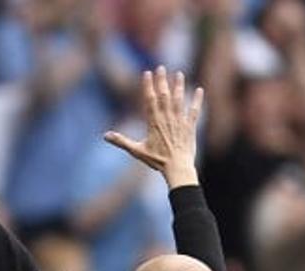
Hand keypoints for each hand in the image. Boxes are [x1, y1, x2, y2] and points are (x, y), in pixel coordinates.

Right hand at [104, 67, 203, 187]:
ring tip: (179, 74)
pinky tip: (200, 90)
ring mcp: (180, 122)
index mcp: (153, 122)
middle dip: (162, 80)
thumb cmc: (158, 161)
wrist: (178, 168)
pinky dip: (197, 100)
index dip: (148, 85)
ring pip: (179, 100)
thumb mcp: (137, 151)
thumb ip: (121, 141)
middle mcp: (167, 118)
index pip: (149, 99)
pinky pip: (195, 111)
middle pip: (164, 95)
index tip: (147, 73)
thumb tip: (105, 136)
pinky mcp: (190, 127)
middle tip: (161, 67)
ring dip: (179, 86)